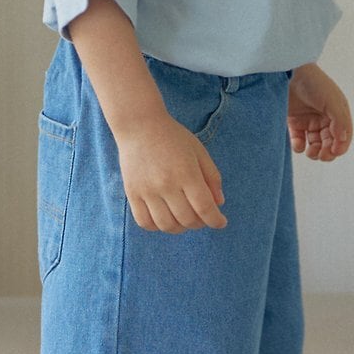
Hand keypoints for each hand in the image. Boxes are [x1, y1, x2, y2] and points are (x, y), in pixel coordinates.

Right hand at [114, 112, 228, 232]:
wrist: (139, 125)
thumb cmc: (173, 137)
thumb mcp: (199, 152)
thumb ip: (212, 177)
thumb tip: (219, 203)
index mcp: (186, 173)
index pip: (205, 208)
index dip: (216, 220)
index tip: (221, 222)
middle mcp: (166, 184)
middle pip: (187, 220)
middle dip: (200, 223)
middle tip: (202, 217)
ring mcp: (147, 190)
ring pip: (166, 225)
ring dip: (180, 228)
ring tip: (184, 218)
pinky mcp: (132, 193)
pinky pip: (145, 222)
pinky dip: (157, 226)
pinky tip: (165, 217)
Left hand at [286, 64, 352, 160]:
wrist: (288, 73)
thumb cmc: (314, 83)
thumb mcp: (332, 100)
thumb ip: (340, 120)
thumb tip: (342, 140)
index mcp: (338, 113)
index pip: (343, 136)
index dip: (340, 146)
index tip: (334, 152)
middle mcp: (325, 119)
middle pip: (329, 143)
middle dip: (327, 152)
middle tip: (321, 155)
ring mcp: (309, 121)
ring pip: (315, 144)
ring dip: (314, 152)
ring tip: (311, 153)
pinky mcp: (294, 122)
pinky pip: (298, 141)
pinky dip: (299, 146)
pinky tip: (299, 145)